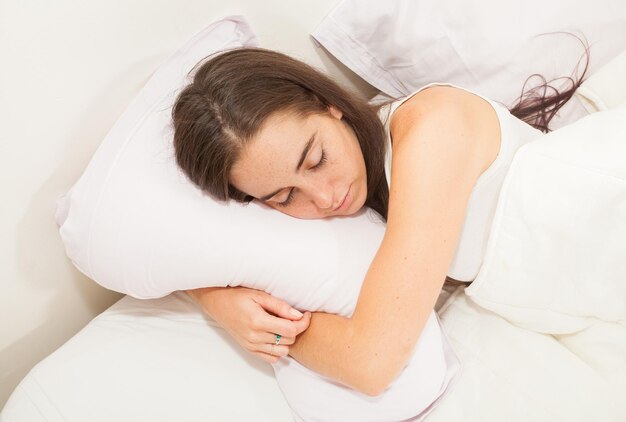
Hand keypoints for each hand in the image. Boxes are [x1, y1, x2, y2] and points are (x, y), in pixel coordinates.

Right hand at [187, 286, 311, 362]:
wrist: (217, 303)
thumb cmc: (237, 296)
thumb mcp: (259, 295)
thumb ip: (280, 306)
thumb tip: (298, 315)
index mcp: (258, 322)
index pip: (291, 330)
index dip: (303, 323)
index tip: (306, 314)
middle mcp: (255, 337)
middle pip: (289, 340)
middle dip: (295, 329)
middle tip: (293, 317)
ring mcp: (251, 345)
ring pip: (282, 351)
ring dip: (287, 340)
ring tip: (283, 326)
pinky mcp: (249, 349)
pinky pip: (272, 358)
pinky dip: (278, 349)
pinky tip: (276, 336)